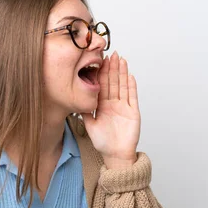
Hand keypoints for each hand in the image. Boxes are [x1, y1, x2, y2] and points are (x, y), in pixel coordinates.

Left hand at [80, 51, 140, 168]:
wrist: (116, 154)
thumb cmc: (103, 142)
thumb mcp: (89, 125)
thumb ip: (84, 112)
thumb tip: (75, 100)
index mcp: (103, 105)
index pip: (102, 85)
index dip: (101, 73)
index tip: (99, 60)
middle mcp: (113, 104)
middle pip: (113, 82)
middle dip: (112, 68)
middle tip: (111, 53)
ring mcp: (124, 106)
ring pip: (123, 86)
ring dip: (122, 72)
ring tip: (121, 59)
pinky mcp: (133, 111)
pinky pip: (132, 96)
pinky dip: (131, 86)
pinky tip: (130, 76)